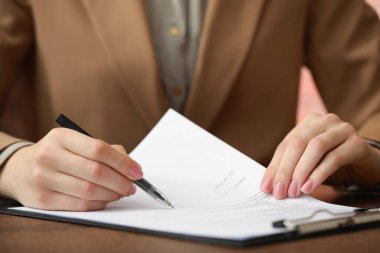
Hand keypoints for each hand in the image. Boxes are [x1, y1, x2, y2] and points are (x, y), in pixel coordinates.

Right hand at [0, 128, 141, 210]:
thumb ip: (104, 151)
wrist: (20, 168)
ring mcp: (43, 178)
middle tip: (132, 186)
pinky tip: (106, 200)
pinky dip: (99, 204)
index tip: (137, 172)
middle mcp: (49, 155)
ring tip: (121, 192)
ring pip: (89, 191)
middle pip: (96, 171)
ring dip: (112, 194)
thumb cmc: (58, 154)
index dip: (122, 162)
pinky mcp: (42, 200)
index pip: (99, 149)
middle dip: (120, 181)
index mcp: (62, 137)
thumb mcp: (76, 143)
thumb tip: (130, 167)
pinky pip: (79, 205)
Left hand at [260, 113, 374, 199]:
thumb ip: (291, 170)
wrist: (367, 164)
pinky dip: (319, 173)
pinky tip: (310, 186)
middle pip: (297, 143)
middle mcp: (324, 121)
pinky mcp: (356, 142)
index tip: (267, 187)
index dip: (274, 166)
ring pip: (315, 147)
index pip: (285, 145)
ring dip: (302, 171)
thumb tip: (269, 186)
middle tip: (280, 191)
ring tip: (295, 190)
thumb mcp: (309, 165)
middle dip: (285, 169)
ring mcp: (341, 129)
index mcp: (308, 124)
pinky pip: (334, 157)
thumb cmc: (334, 163)